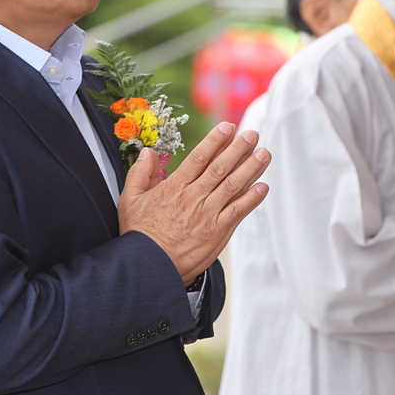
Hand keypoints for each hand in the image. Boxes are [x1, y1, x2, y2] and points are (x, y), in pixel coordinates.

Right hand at [118, 122, 269, 284]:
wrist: (149, 266)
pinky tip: (263, 187)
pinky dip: (252, 199)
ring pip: (233, 185)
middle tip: (252, 134)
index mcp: (175, 186)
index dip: (215, 140)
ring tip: (264, 154)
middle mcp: (194, 196)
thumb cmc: (140, 235)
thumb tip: (148, 152)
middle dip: (238, 149)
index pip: (199, 157)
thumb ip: (140, 173)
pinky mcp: (217, 231)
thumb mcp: (130, 199)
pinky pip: (238, 212)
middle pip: (221, 167)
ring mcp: (208, 214)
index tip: (228, 127)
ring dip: (250, 168)